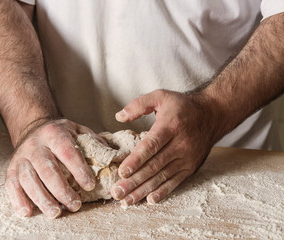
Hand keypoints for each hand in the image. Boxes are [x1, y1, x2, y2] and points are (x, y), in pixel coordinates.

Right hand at [5, 119, 97, 218]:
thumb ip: (93, 141)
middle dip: (62, 189)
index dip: (78, 170)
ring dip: (42, 198)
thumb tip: (113, 157)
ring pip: (29, 179)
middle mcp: (36, 144)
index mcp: (55, 133)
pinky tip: (27, 212)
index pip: (68, 152)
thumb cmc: (60, 133)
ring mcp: (22, 156)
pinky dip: (18, 199)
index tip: (90, 185)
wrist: (33, 127)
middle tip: (75, 205)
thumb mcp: (77, 130)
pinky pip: (11, 184)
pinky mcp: (12, 167)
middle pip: (47, 168)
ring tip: (56, 212)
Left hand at [111, 89, 217, 206]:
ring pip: (162, 177)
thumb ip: (139, 104)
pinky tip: (149, 200)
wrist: (213, 114)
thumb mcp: (161, 96)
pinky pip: (175, 182)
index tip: (122, 172)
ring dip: (143, 190)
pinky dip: (162, 192)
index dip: (136, 160)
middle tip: (117, 193)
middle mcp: (180, 144)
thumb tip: (119, 116)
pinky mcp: (190, 167)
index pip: (151, 145)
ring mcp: (186, 158)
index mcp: (170, 126)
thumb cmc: (183, 106)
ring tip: (126, 201)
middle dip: (134, 181)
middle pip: (154, 166)